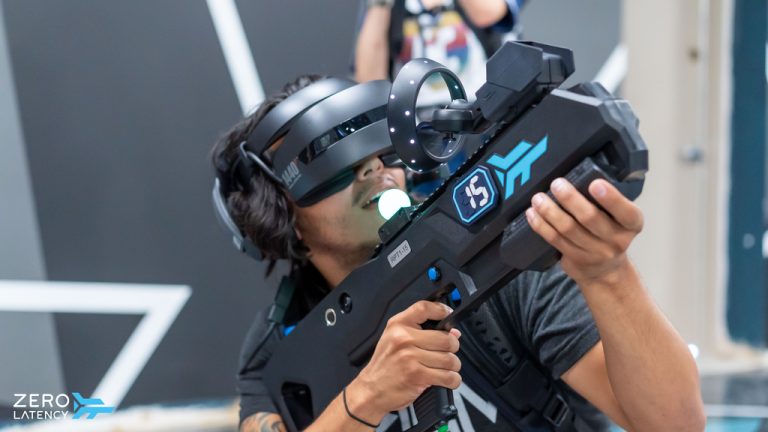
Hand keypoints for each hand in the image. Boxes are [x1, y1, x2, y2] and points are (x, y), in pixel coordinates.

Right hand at [348, 301, 461, 421]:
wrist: (371, 389)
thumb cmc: (385, 365)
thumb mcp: (395, 339)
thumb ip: (421, 331)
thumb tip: (453, 332)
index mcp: (398, 325)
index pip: (424, 307)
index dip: (442, 310)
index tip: (448, 315)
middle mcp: (404, 338)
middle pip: (446, 339)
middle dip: (452, 348)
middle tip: (446, 353)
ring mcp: (410, 357)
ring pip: (450, 359)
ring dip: (453, 366)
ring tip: (444, 368)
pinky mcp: (417, 375)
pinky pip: (449, 377)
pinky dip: (453, 380)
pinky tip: (446, 379)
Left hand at [525, 178, 643, 285]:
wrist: (605, 270)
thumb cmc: (609, 234)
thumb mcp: (619, 218)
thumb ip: (607, 202)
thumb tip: (579, 174)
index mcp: (631, 224)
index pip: (626, 211)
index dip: (611, 198)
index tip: (595, 183)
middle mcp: (616, 240)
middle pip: (590, 218)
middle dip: (570, 199)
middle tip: (557, 184)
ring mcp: (595, 252)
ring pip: (568, 229)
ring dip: (550, 211)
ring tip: (538, 198)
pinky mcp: (575, 259)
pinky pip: (555, 240)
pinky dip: (541, 225)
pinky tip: (532, 214)